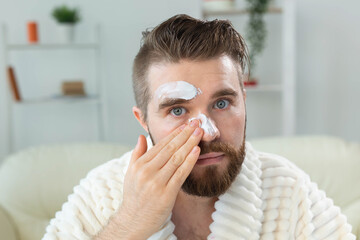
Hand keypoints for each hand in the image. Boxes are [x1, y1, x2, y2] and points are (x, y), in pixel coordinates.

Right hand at [116, 120, 202, 238]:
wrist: (134, 221)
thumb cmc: (134, 196)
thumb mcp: (130, 173)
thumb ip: (137, 154)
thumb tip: (141, 137)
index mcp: (139, 164)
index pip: (160, 145)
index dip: (175, 134)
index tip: (185, 125)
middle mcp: (147, 171)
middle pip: (170, 148)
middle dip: (185, 134)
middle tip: (196, 123)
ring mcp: (156, 182)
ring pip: (177, 158)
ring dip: (190, 143)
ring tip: (199, 133)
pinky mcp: (166, 193)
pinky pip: (180, 174)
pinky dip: (190, 161)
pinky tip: (197, 151)